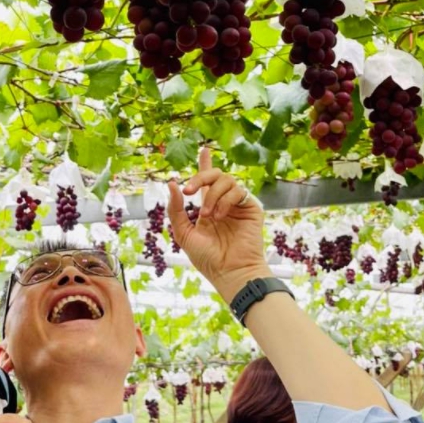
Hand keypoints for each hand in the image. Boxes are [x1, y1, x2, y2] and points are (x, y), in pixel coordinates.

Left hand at [167, 148, 269, 301]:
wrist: (230, 272)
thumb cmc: (207, 258)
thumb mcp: (184, 233)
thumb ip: (176, 209)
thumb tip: (172, 184)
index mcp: (208, 208)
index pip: (207, 182)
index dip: (205, 164)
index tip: (204, 150)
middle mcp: (223, 203)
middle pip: (215, 175)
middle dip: (200, 177)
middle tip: (188, 191)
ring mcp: (238, 205)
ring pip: (226, 180)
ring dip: (212, 195)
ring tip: (207, 216)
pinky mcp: (251, 208)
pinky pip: (237, 191)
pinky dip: (225, 200)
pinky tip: (220, 216)